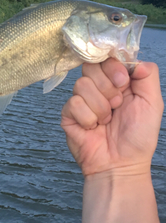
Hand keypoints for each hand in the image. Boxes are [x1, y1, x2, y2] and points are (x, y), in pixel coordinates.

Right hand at [61, 59, 163, 176]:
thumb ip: (148, 75)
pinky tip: (94, 128)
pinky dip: (88, 118)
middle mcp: (98, 87)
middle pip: (91, 67)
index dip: (113, 67)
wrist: (121, 165)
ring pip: (82, 85)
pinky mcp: (69, 114)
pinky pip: (74, 104)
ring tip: (107, 121)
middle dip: (107, 88)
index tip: (123, 82)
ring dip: (100, 107)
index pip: (107, 57)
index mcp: (117, 80)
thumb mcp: (152, 103)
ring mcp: (82, 99)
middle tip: (117, 105)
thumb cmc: (138, 137)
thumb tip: (135, 59)